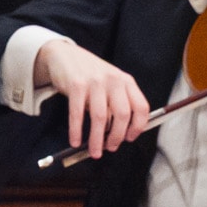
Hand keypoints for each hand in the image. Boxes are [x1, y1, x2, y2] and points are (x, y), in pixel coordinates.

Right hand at [34, 40, 154, 157]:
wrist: (65, 55)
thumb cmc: (89, 75)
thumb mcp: (110, 84)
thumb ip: (117, 103)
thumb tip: (118, 134)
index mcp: (126, 81)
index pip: (141, 107)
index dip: (138, 127)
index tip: (129, 138)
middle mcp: (114, 80)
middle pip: (123, 115)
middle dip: (117, 137)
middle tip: (110, 148)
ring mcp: (95, 82)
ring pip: (101, 118)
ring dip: (97, 140)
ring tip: (95, 152)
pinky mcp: (76, 85)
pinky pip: (78, 114)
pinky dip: (76, 131)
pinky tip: (75, 141)